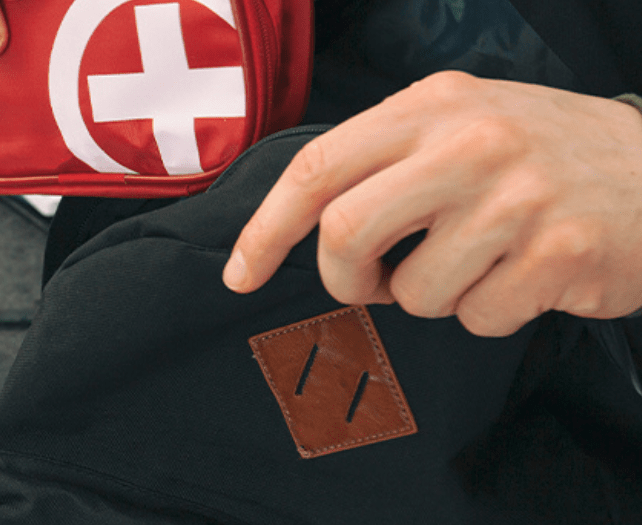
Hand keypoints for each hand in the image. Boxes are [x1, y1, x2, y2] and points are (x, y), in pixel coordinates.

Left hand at [223, 71, 641, 335]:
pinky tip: (523, 276)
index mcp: (431, 106)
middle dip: (346, 279)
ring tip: (478, 262)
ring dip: (433, 294)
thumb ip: (386, 158)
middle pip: (345, 234)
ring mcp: (516, 198)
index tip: (241, 275)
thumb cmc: (541, 155)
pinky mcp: (559, 252)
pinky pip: (477, 318)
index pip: (317, 168)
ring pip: (413, 291)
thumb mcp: (461, 122)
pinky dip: (488, 312)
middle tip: (372, 282)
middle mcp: (469, 143)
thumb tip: (309, 220)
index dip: (265, 229)